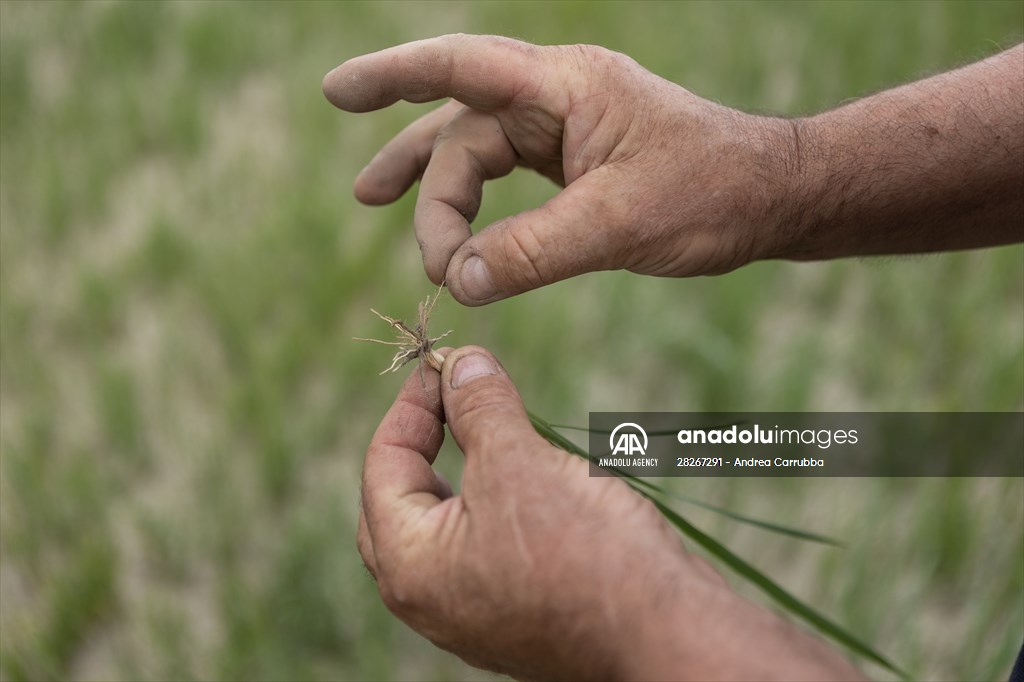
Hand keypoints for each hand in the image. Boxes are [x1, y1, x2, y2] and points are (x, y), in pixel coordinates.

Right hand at [324, 35, 793, 304]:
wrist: (770, 196)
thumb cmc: (712, 195)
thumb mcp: (619, 226)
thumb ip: (534, 252)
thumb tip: (460, 281)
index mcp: (566, 86)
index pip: (462, 67)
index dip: (393, 75)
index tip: (334, 91)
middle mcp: (556, 95)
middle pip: (462, 130)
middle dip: (430, 191)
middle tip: (432, 266)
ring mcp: (563, 124)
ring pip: (475, 148)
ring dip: (432, 186)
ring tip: (370, 201)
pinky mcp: (572, 157)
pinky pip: (504, 171)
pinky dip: (474, 200)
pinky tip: (457, 226)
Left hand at [358, 346, 864, 679]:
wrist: (667, 630)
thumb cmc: (584, 550)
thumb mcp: (519, 462)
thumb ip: (478, 407)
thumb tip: (459, 361)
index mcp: (409, 566)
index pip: (382, 464)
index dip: (412, 402)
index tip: (445, 363)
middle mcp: (430, 598)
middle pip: (404, 497)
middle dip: (427, 438)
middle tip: (456, 392)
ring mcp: (474, 610)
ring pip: (449, 521)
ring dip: (467, 466)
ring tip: (496, 420)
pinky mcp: (517, 611)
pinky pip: (488, 544)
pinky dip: (498, 499)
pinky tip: (529, 471)